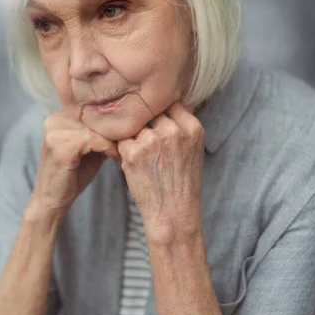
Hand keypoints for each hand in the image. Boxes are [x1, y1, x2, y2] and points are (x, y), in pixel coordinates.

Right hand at [30, 105, 118, 220]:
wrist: (52, 201)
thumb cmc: (73, 176)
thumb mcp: (90, 149)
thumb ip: (101, 133)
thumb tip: (129, 122)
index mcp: (59, 117)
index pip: (93, 111)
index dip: (110, 125)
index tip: (126, 137)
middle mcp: (54, 120)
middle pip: (95, 119)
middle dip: (113, 133)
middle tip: (126, 147)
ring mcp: (55, 132)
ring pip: (97, 129)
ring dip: (112, 142)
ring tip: (119, 154)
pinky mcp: (60, 146)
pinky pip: (93, 140)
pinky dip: (107, 149)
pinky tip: (112, 158)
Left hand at [117, 102, 204, 245]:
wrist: (172, 212)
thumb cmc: (182, 181)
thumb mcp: (193, 148)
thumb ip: (181, 124)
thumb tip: (161, 102)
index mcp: (192, 127)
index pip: (169, 102)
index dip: (159, 112)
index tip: (156, 123)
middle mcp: (173, 130)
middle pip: (149, 112)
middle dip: (145, 124)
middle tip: (148, 143)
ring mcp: (152, 140)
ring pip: (134, 125)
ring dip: (134, 136)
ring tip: (144, 157)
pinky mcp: (132, 152)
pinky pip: (121, 139)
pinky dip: (124, 150)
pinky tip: (135, 164)